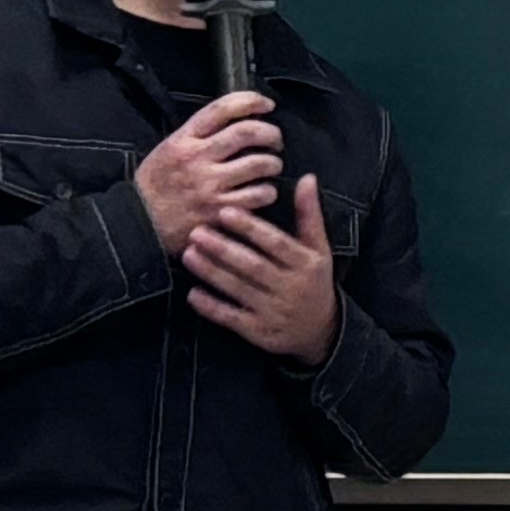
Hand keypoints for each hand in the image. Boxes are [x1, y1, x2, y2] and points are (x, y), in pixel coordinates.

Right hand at [134, 91, 284, 257]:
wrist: (138, 222)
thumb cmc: (155, 186)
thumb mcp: (167, 150)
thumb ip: (197, 136)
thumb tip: (236, 122)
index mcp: (183, 139)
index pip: (221, 109)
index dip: (251, 101)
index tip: (267, 105)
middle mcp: (197, 158)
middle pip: (247, 132)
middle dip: (271, 133)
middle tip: (275, 141)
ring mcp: (210, 185)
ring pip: (260, 164)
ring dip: (273, 164)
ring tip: (270, 167)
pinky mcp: (219, 210)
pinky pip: (259, 195)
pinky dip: (267, 192)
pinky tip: (262, 192)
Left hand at [180, 173, 342, 367]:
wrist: (321, 330)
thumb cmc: (314, 280)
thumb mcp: (319, 248)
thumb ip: (309, 214)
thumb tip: (307, 178)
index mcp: (306, 264)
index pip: (276, 243)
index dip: (250, 228)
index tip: (226, 212)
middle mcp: (291, 288)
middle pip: (253, 266)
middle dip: (223, 249)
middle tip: (196, 232)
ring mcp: (275, 311)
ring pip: (239, 289)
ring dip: (212, 272)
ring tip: (188, 254)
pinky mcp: (260, 332)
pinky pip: (232, 318)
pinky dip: (212, 307)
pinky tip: (193, 294)